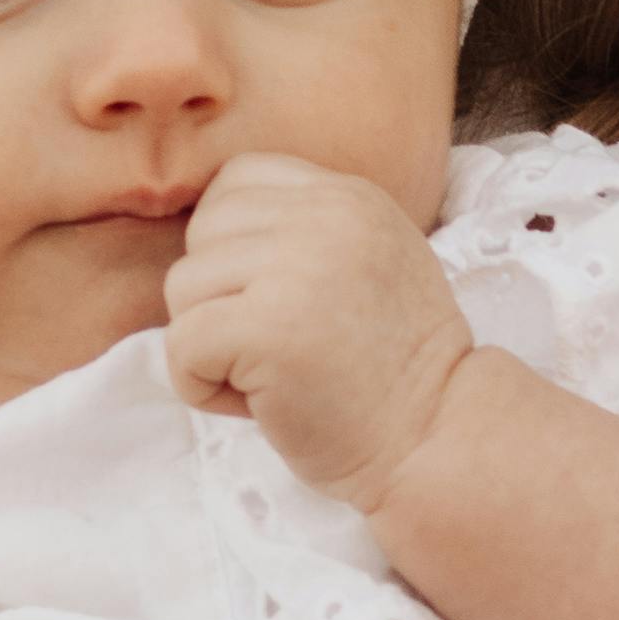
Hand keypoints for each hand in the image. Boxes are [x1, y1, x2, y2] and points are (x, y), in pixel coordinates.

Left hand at [165, 158, 474, 516]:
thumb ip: (308, 233)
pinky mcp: (268, 327)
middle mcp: (326, 216)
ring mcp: (298, 267)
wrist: (437, 438)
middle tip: (274, 349)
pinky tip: (256, 403)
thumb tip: (213, 234)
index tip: (273, 300)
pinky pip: (182, 343)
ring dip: (208, 344)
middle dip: (217, 297)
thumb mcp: (371, 263)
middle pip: (202, 231)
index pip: (236, 181)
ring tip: (270, 376)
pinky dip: (201, 385)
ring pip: (183, 286)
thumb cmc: (394, 370)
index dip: (232, 246)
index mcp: (349, 195)